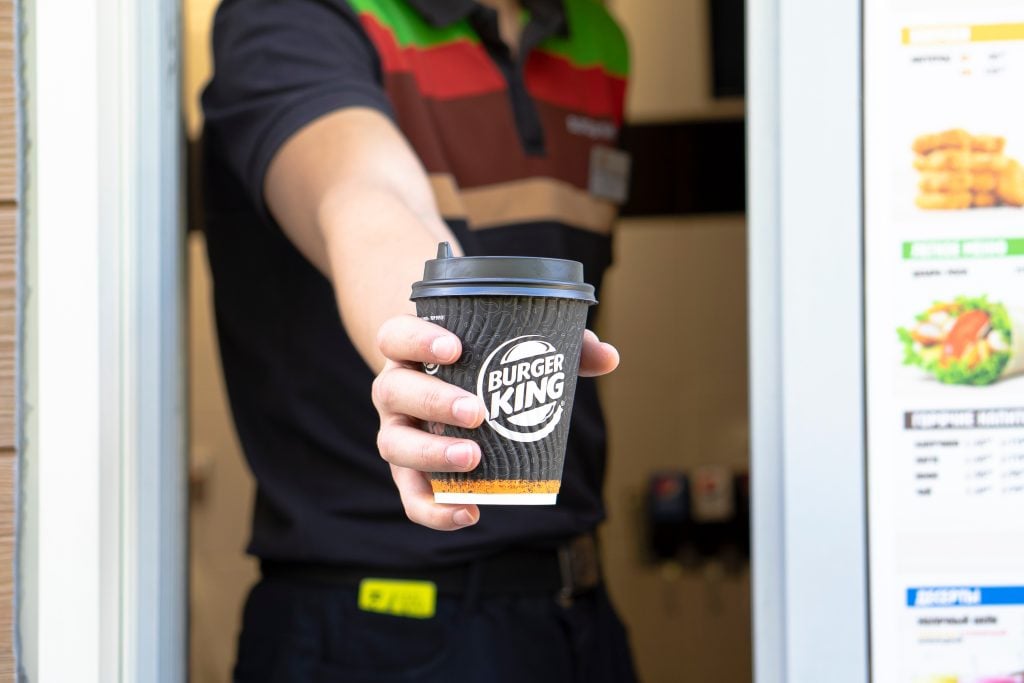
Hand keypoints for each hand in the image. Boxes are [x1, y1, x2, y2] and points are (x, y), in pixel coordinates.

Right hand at [372, 314, 619, 530]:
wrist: (447, 389)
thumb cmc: (481, 362)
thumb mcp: (512, 347)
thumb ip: (560, 347)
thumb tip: (608, 357)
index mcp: (410, 350)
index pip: (396, 335)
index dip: (417, 339)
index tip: (454, 348)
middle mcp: (394, 388)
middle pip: (394, 391)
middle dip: (435, 402)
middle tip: (478, 412)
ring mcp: (396, 431)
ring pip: (394, 444)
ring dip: (432, 454)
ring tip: (473, 459)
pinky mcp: (407, 471)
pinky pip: (412, 496)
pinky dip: (434, 510)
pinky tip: (469, 514)